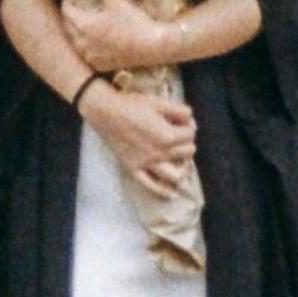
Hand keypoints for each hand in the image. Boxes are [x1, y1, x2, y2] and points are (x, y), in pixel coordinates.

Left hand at [62, 0, 164, 71]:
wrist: (153, 46)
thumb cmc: (134, 21)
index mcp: (83, 25)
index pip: (66, 10)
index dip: (68, 1)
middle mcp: (83, 43)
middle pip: (67, 27)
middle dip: (69, 17)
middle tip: (77, 8)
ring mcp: (91, 56)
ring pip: (75, 43)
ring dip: (76, 33)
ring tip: (84, 24)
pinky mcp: (101, 65)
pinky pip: (87, 56)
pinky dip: (87, 48)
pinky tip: (95, 42)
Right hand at [79, 82, 196, 199]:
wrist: (107, 113)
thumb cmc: (133, 105)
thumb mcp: (158, 102)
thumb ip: (179, 110)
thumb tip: (190, 118)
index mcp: (168, 135)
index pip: (190, 134)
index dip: (190, 126)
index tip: (184, 122)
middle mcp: (160, 153)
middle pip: (187, 153)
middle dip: (187, 143)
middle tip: (181, 137)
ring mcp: (147, 164)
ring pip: (175, 175)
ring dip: (183, 168)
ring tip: (182, 163)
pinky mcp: (134, 169)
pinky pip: (151, 186)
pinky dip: (163, 192)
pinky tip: (172, 194)